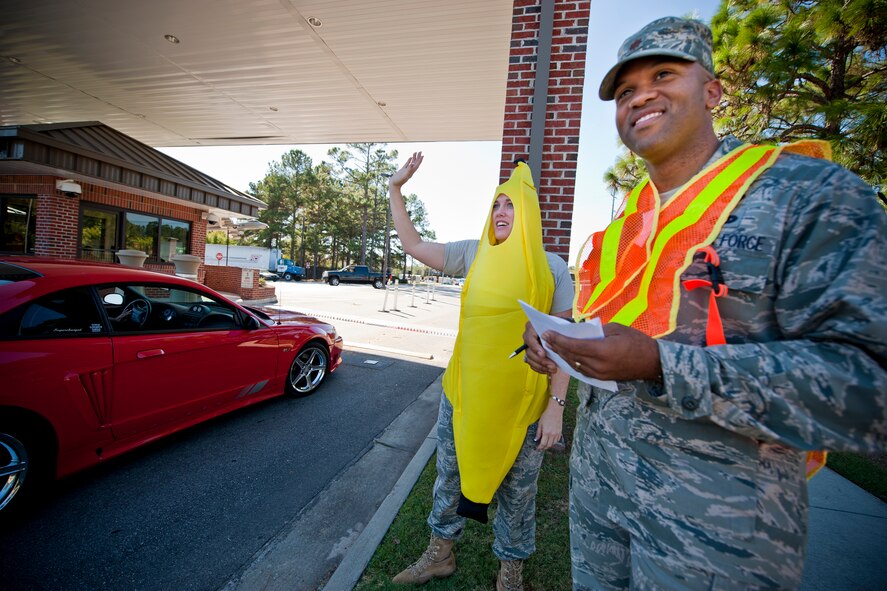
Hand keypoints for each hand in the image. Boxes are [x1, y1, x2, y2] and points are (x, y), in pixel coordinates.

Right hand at [389, 152, 422, 188]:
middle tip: (420, 151)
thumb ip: (408, 170)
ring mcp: (406, 170)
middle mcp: (410, 171)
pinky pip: (407, 164)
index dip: (420, 160)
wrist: (393, 185)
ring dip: (414, 158)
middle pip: (415, 163)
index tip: (423, 155)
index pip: (417, 165)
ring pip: (412, 163)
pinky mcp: (402, 170)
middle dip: (418, 157)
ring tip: (415, 152)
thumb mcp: (403, 176)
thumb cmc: (398, 181)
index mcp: (411, 172)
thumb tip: (412, 164)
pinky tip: (410, 158)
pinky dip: (409, 161)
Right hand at [522, 321, 557, 374]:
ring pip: (530, 359)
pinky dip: (540, 369)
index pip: (529, 337)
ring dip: (541, 366)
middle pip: (529, 351)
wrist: (559, 329)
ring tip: (552, 369)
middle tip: (551, 365)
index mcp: (532, 327)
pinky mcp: (532, 355)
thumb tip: (557, 335)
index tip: (542, 354)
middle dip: (540, 360)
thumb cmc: (558, 324)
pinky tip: (548, 370)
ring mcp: (529, 347)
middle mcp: (528, 337)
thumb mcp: (559, 322)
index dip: (535, 347)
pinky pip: (532, 364)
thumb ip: (557, 328)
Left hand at [535, 404, 563, 450]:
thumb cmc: (547, 415)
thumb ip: (538, 432)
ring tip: (545, 444)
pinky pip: (557, 440)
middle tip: (540, 448)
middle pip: (548, 445)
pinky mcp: (560, 432)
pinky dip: (554, 442)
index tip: (537, 448)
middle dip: (544, 448)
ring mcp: (557, 433)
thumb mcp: (540, 423)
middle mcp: (552, 434)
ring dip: (549, 445)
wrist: (555, 410)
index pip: (543, 444)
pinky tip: (551, 440)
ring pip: (553, 444)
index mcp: (546, 433)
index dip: (540, 448)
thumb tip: (536, 439)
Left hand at [542, 323, 660, 381]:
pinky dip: (572, 363)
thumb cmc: (637, 341)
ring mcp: (599, 374)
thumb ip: (597, 331)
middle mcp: (598, 365)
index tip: (547, 333)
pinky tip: (566, 356)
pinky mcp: (602, 379)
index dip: (558, 340)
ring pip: (574, 365)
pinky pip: (582, 371)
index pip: (573, 346)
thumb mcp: (617, 329)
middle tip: (546, 339)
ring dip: (562, 356)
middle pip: (570, 356)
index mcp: (601, 350)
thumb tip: (581, 332)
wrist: (653, 363)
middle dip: (556, 347)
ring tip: (552, 347)